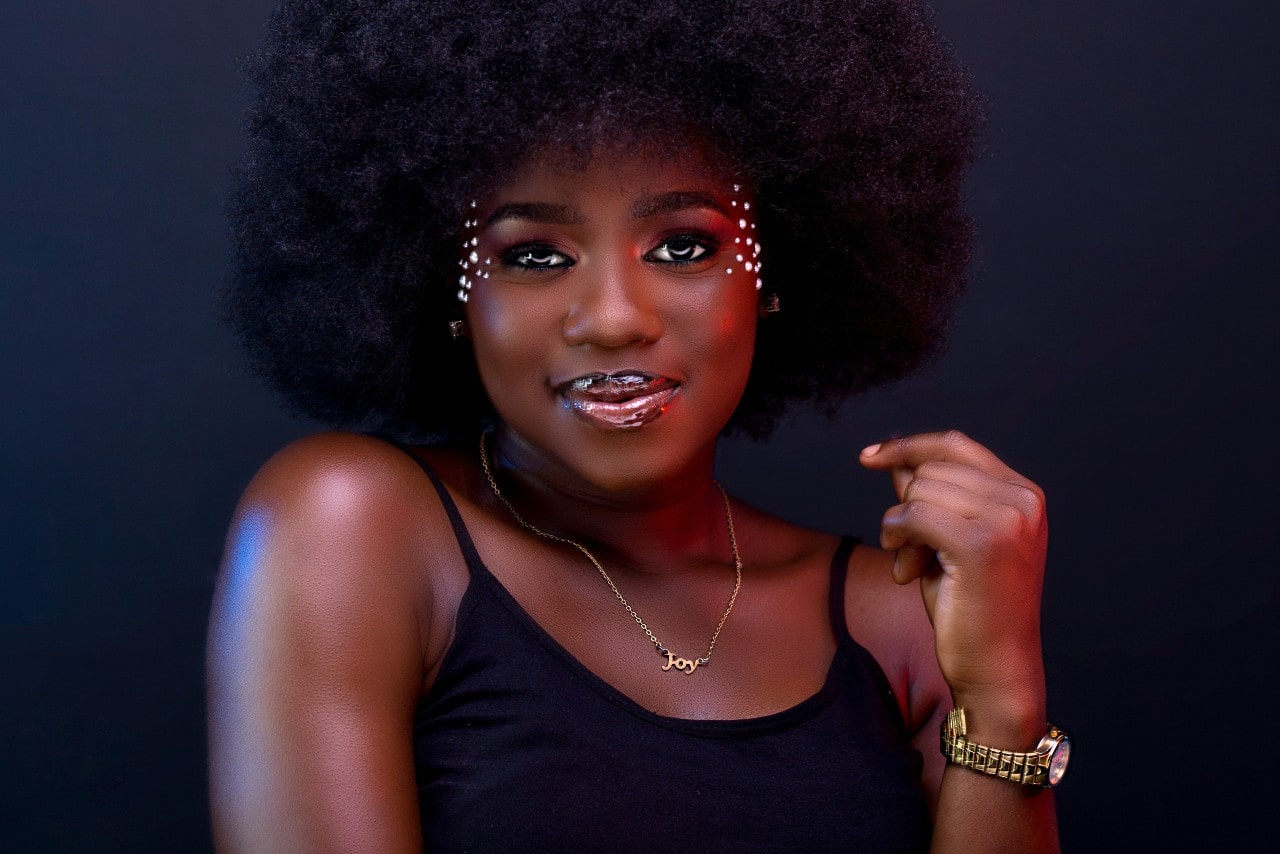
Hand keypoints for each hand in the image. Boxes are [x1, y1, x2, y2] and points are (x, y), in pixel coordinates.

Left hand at [859, 431, 1047, 714]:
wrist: (997, 668)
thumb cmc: (973, 608)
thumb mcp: (948, 540)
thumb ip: (930, 496)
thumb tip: (895, 457)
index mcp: (1024, 494)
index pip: (956, 445)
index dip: (907, 446)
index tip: (868, 456)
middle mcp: (1023, 501)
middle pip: (930, 469)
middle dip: (905, 506)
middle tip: (906, 552)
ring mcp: (1007, 520)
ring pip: (917, 490)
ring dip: (899, 527)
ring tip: (911, 567)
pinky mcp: (981, 544)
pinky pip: (912, 514)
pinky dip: (896, 536)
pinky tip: (903, 569)